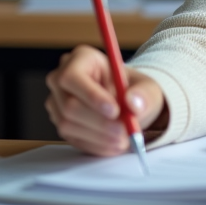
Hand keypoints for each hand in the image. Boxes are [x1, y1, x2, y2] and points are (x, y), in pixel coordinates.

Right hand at [45, 45, 166, 155]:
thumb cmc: (134, 90)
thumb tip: (133, 103)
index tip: (115, 111)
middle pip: (69, 105)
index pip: (73, 77)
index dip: (92, 96)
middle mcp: (61, 79)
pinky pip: (73, 139)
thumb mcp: (148, 87)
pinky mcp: (61, 124)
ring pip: (69, 124)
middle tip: (124, 132)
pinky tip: (114, 144)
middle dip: (99, 122)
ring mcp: (57, 103)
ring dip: (99, 136)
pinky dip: (96, 145)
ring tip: (124, 139)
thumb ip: (144, 94)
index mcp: (81, 58)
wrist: (129, 104)